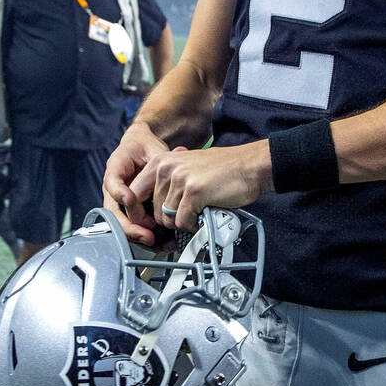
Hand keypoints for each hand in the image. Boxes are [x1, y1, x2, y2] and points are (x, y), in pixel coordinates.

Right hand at [102, 122, 171, 244]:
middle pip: (114, 212)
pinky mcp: (130, 212)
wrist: (141, 151)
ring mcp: (120, 203)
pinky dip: (147, 236)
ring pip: (122, 224)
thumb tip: (177, 154)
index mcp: (115, 169)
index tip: (130, 199)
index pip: (112, 182)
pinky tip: (162, 242)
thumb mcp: (152, 148)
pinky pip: (134, 227)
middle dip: (130, 226)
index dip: (119, 192)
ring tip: (156, 242)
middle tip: (148, 234)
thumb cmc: (144, 148)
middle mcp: (114, 189)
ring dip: (139, 235)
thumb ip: (161, 156)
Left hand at [133, 141, 272, 231]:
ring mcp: (180, 180)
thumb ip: (169, 180)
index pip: (135, 193)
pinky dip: (193, 224)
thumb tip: (155, 205)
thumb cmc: (224, 169)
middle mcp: (167, 168)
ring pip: (167, 218)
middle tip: (185, 218)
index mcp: (161, 161)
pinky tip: (204, 215)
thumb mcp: (187, 166)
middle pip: (153, 210)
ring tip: (197, 214)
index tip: (153, 221)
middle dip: (169, 220)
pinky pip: (182, 221)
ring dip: (183, 222)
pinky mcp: (194, 193)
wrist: (250, 166)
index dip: (143, 212)